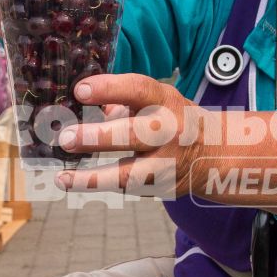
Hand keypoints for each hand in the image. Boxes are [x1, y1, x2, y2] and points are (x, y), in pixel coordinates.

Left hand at [51, 73, 212, 196]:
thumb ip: (122, 100)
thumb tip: (81, 100)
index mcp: (165, 102)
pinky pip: (127, 188)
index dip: (109, 89)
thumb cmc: (172, 119)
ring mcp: (167, 163)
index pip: (138, 90)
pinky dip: (99, 185)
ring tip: (63, 178)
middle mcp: (169, 131)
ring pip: (129, 174)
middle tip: (66, 138)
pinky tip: (72, 183)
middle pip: (133, 135)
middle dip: (97, 137)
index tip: (80, 91)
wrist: (214, 153)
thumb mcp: (156, 101)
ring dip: (92, 178)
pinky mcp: (163, 187)